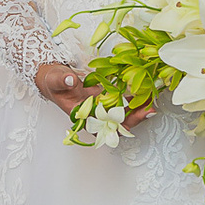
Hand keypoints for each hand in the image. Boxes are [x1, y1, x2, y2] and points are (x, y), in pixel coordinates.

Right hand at [34, 62, 156, 128]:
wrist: (53, 76)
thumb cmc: (52, 81)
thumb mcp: (55, 79)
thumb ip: (62, 80)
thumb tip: (71, 80)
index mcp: (80, 114)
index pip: (99, 126)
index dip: (113, 128)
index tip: (126, 123)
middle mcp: (93, 113)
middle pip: (115, 122)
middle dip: (133, 118)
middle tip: (149, 110)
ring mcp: (101, 105)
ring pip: (121, 112)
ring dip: (137, 108)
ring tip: (152, 102)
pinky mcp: (106, 95)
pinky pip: (121, 99)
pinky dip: (133, 97)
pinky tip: (145, 92)